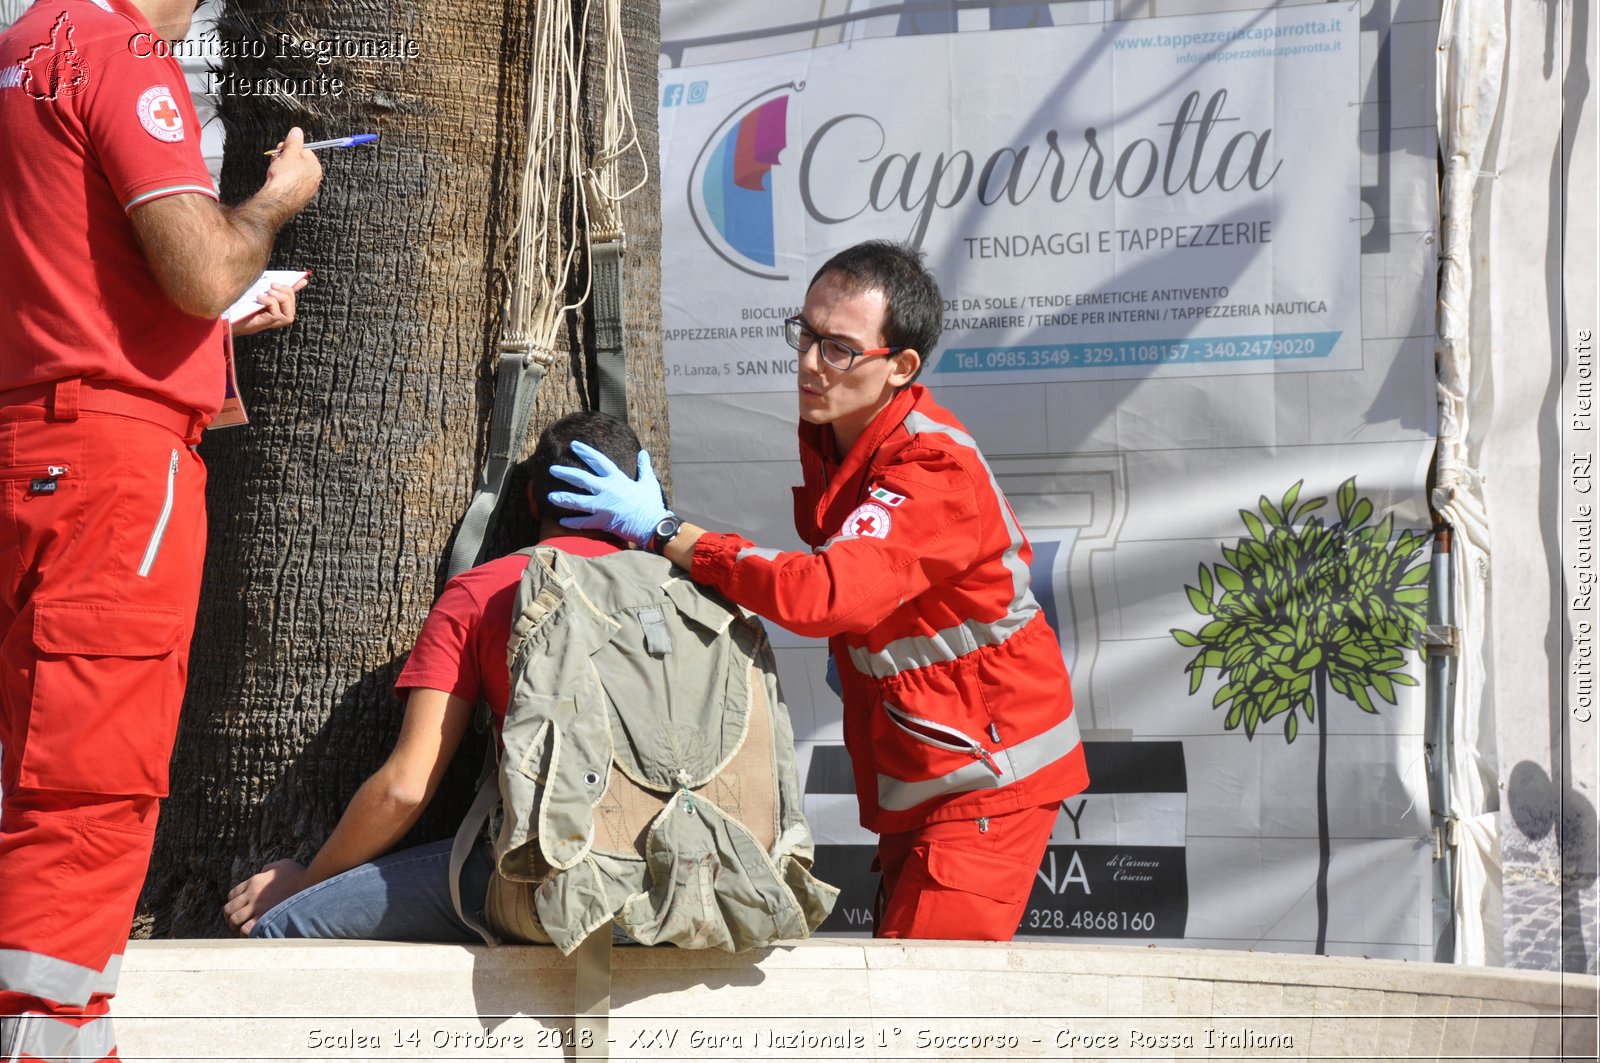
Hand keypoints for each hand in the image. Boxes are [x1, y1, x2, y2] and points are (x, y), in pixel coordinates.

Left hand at [223, 859, 309, 935]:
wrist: (309, 884)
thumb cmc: (299, 874)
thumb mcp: (282, 864)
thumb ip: (269, 868)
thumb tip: (264, 871)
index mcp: (254, 881)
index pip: (232, 894)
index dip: (233, 903)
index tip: (238, 908)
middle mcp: (252, 895)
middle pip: (229, 908)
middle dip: (230, 916)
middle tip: (237, 921)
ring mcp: (257, 908)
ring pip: (234, 919)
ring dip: (236, 925)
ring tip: (242, 928)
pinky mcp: (265, 918)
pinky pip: (246, 928)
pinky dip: (246, 932)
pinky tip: (253, 931)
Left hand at [230, 277, 307, 336]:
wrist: (228, 319)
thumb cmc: (241, 306)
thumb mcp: (256, 293)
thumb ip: (268, 288)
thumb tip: (278, 278)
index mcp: (279, 308)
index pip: (292, 296)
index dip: (297, 286)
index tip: (302, 279)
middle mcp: (282, 316)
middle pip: (290, 297)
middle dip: (283, 289)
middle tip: (270, 287)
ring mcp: (277, 321)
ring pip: (286, 303)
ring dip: (275, 296)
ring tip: (263, 295)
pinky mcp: (270, 322)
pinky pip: (275, 308)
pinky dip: (268, 301)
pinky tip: (259, 299)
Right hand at [262, 127, 322, 215]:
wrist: (278, 200)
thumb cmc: (285, 177)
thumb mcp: (289, 153)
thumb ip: (294, 141)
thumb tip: (297, 131)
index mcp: (315, 167)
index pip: (304, 150)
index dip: (290, 148)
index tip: (281, 148)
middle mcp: (314, 179)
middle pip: (299, 162)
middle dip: (285, 158)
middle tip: (276, 158)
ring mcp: (307, 190)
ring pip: (294, 173)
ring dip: (283, 168)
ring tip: (274, 170)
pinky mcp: (298, 198)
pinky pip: (291, 184)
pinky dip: (284, 180)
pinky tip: (276, 181)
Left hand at [547, 442, 668, 545]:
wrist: (652, 526)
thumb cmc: (651, 504)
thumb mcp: (649, 482)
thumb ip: (644, 467)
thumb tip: (643, 453)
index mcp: (617, 479)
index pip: (599, 461)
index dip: (586, 452)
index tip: (574, 445)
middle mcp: (606, 490)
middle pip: (581, 479)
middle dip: (566, 473)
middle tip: (552, 469)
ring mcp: (602, 507)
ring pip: (577, 501)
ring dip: (563, 498)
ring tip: (550, 497)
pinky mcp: (601, 522)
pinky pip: (582, 522)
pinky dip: (572, 522)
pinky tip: (561, 521)